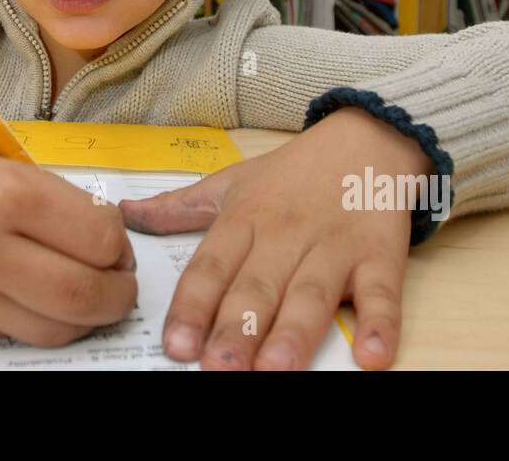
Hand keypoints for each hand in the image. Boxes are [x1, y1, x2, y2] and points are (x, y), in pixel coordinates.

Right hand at [0, 122, 137, 346]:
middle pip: (84, 295)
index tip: (118, 242)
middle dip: (118, 293)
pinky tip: (40, 296)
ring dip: (87, 318)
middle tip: (121, 281)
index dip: (121, 245)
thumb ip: (59, 204)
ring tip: (89, 293)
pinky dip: (41, 321)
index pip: (99, 239)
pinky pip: (17, 335)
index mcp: (6, 194)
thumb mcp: (6, 165)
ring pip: (55, 330)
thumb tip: (113, 248)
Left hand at [119, 106, 435, 369]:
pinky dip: (382, 325)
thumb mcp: (231, 181)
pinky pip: (382, 294)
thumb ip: (179, 206)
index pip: (212, 267)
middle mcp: (286, 235)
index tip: (176, 344)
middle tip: (219, 369)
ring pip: (311, 294)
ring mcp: (335, 247)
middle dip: (237, 331)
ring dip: (294, 334)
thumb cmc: (293, 172)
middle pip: (257, 288)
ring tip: (276, 368)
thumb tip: (125, 213)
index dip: (193, 306)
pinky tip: (372, 356)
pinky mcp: (381, 256)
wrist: (367, 140)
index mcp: (245, 220)